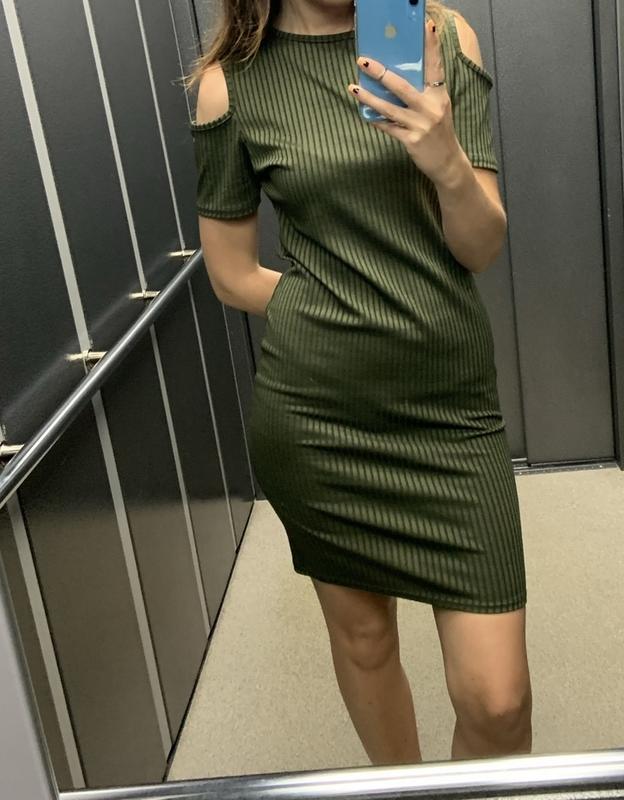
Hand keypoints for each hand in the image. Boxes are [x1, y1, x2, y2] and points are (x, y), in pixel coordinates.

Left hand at [348, 19, 462, 184]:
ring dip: (369, 97)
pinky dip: (375, 120)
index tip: (427, 26)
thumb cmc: (439, 132)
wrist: (447, 162)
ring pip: (390, 108)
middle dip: (381, 73)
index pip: (435, 66)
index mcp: (439, 95)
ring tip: (354, 87)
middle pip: (402, 86)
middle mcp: (431, 108)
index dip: (431, 46)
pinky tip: (363, 113)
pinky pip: (388, 127)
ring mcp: (421, 125)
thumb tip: (396, 79)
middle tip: (364, 61)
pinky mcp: (412, 141)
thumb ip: (423, 93)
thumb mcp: (438, 108)